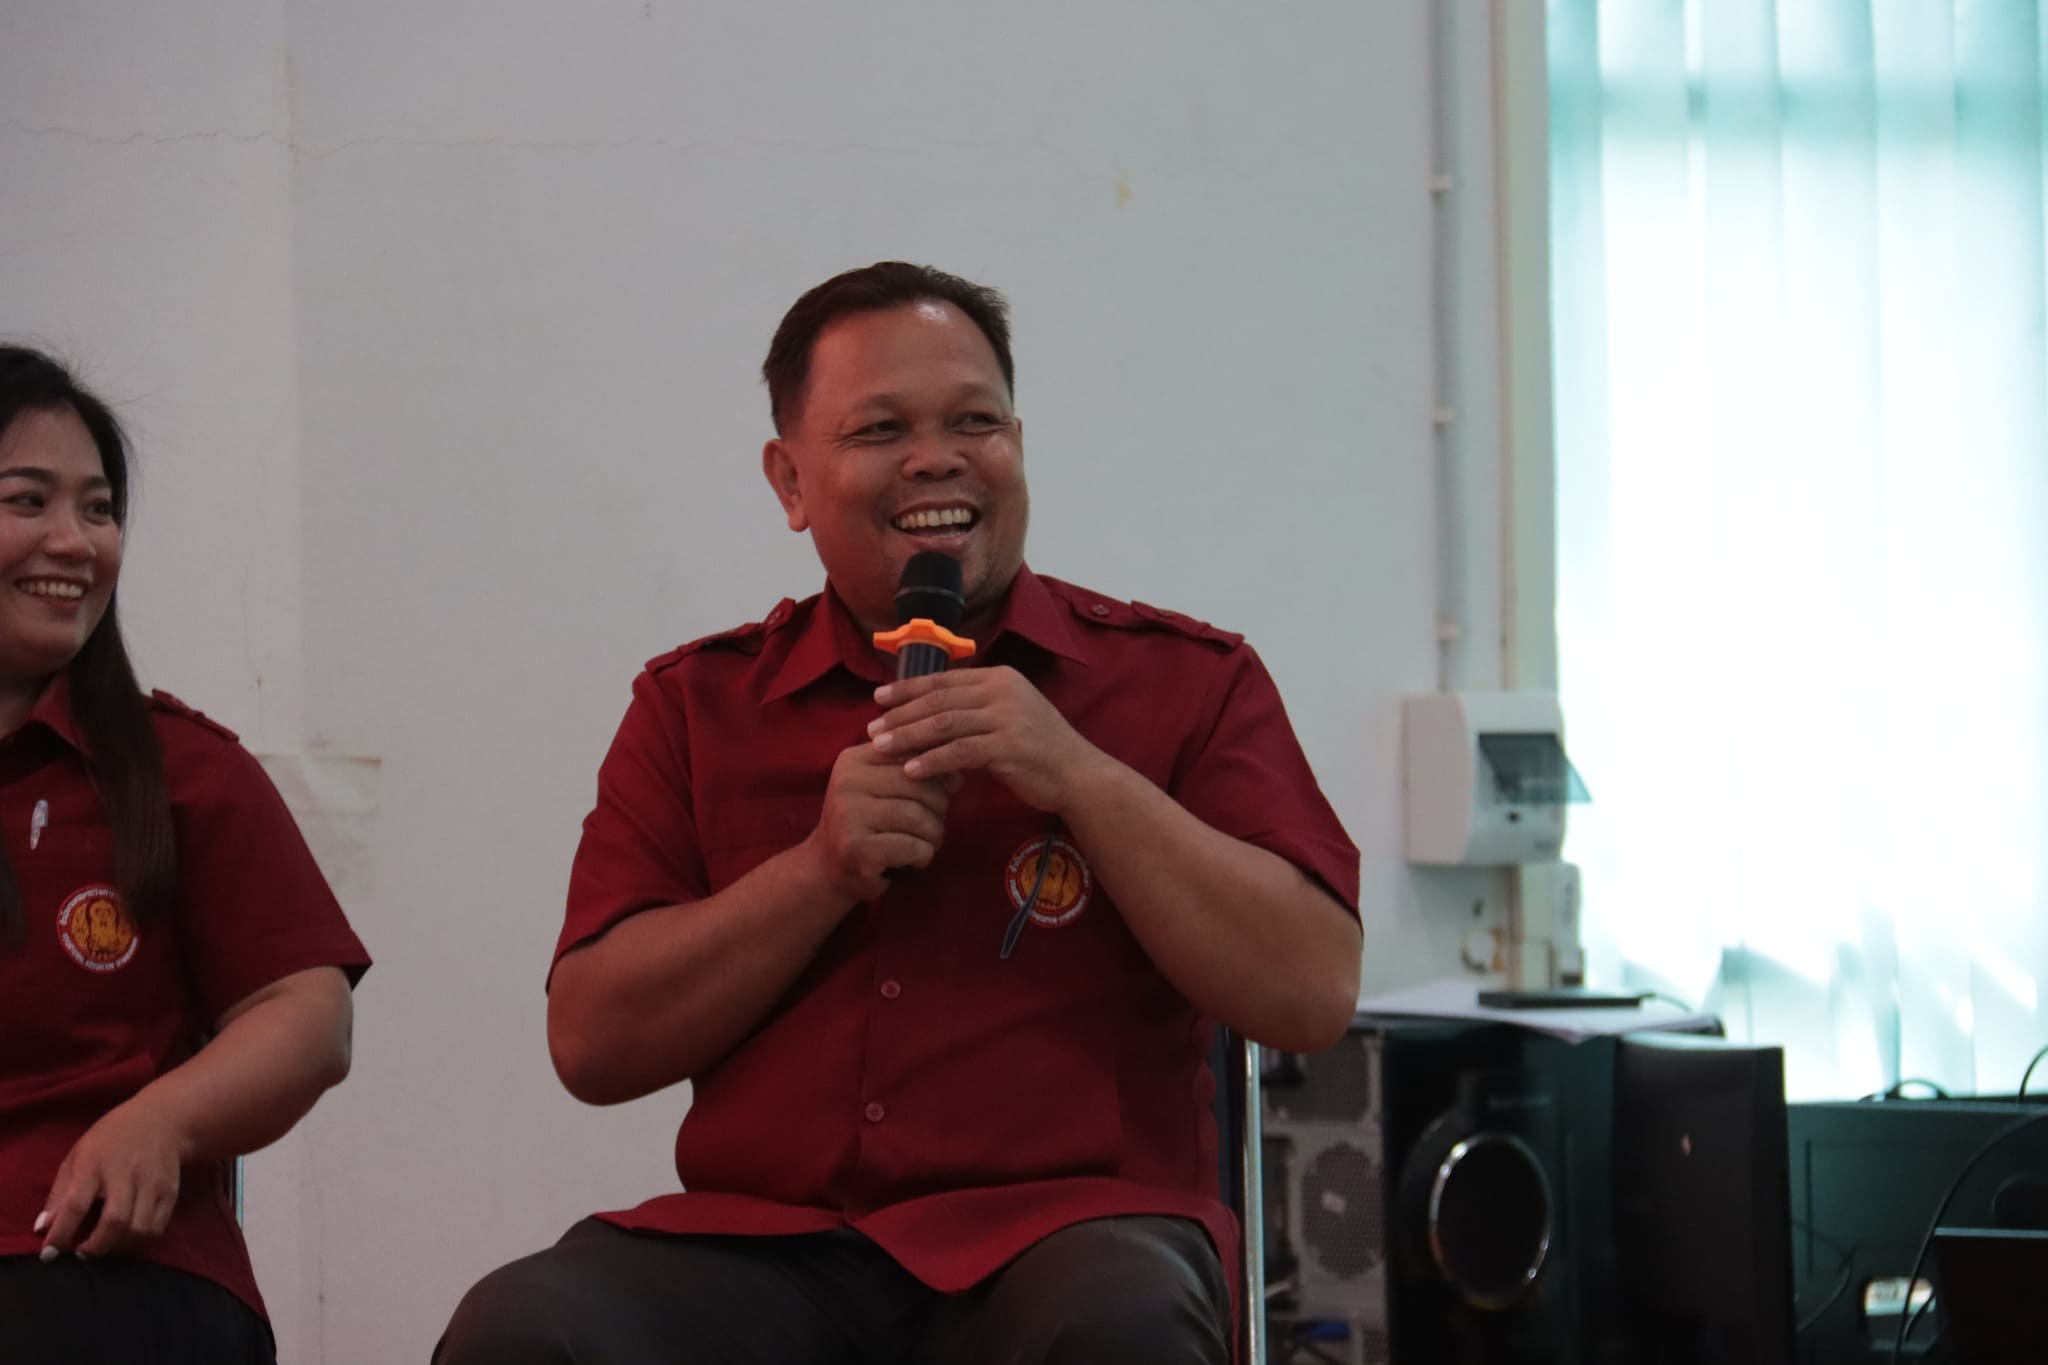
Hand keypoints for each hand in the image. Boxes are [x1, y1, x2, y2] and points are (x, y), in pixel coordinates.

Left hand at [38, 1100, 188, 1259]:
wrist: (161, 1119)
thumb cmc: (110, 1138)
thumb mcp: (77, 1156)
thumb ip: (59, 1193)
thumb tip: (42, 1229)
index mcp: (94, 1163)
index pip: (75, 1205)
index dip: (60, 1234)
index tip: (49, 1254)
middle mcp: (126, 1174)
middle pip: (115, 1220)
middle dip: (96, 1246)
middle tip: (82, 1252)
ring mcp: (152, 1183)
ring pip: (138, 1229)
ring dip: (118, 1247)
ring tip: (104, 1245)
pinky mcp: (170, 1192)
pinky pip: (156, 1227)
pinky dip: (139, 1241)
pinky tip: (126, 1238)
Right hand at [802, 739, 961, 902]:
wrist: (826, 868)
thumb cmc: (865, 823)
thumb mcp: (881, 787)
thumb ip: (912, 772)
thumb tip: (958, 773)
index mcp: (853, 760)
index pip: (911, 754)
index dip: (938, 773)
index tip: (946, 790)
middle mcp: (847, 782)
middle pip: (918, 785)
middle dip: (939, 807)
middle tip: (935, 824)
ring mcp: (849, 815)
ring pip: (918, 816)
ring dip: (934, 834)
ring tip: (928, 843)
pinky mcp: (858, 849)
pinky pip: (913, 846)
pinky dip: (924, 855)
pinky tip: (916, 860)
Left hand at [868, 668, 1117, 813]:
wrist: (1078, 773)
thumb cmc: (1039, 748)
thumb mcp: (1009, 715)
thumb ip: (976, 707)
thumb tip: (932, 709)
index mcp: (1000, 677)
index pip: (944, 679)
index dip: (908, 688)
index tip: (878, 699)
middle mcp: (1002, 691)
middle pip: (939, 699)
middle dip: (901, 714)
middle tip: (871, 728)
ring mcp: (1007, 717)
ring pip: (944, 723)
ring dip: (908, 736)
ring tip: (881, 748)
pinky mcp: (1008, 747)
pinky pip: (959, 752)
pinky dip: (931, 760)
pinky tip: (910, 770)